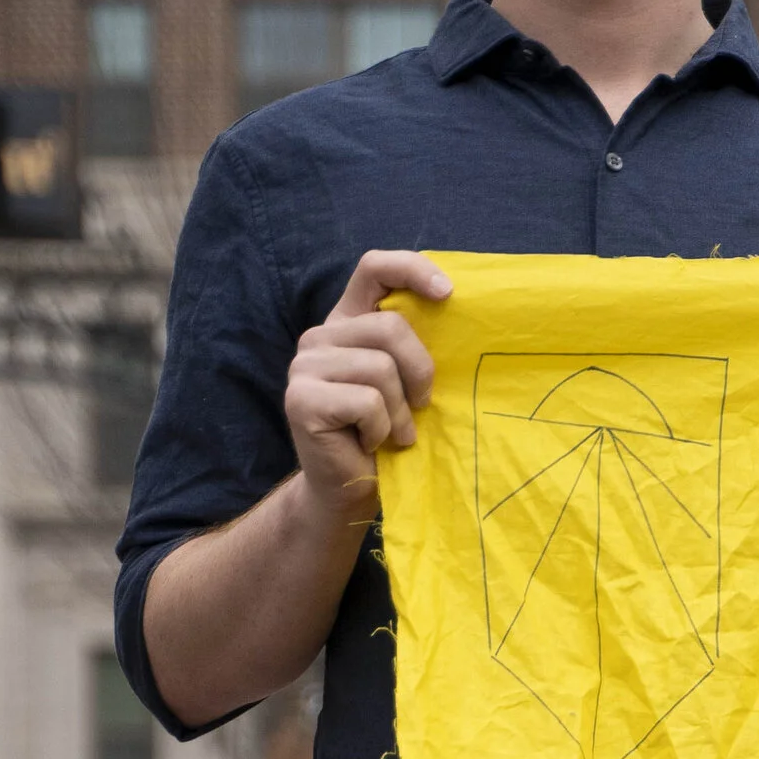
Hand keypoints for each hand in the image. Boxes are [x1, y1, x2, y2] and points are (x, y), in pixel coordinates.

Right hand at [283, 250, 450, 523]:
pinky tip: (371, 444)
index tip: (448, 293)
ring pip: (380, 368)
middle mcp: (320, 337)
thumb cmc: (387, 435)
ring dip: (400, 411)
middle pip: (389, 327)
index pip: (374, 268)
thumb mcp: (406, 383)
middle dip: (420, 372)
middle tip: (421, 406)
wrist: (349, 490)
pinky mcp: (301, 399)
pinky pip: (367, 401)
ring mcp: (304, 366)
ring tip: (393, 433)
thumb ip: (413, 347)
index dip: (411, 269)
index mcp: (347, 322)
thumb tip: (456, 311)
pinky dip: (381, 429)